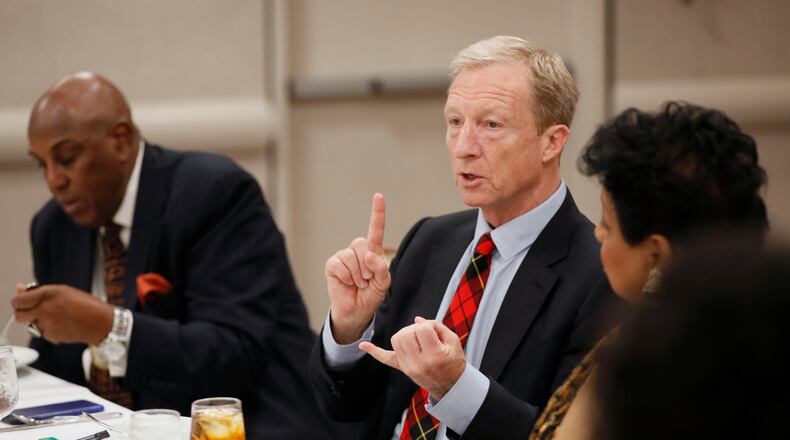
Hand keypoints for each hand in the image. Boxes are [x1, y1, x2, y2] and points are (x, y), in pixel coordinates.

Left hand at [12, 283, 113, 343]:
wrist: (101, 322)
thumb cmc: (87, 305)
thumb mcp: (63, 291)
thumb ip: (39, 292)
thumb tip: (20, 289)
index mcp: (49, 293)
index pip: (19, 300)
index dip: (18, 302)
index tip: (21, 303)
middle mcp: (46, 308)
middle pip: (19, 315)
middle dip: (23, 314)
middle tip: (32, 312)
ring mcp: (48, 323)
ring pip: (33, 325)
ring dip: (41, 322)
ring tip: (59, 317)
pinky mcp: (51, 336)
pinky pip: (43, 333)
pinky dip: (50, 330)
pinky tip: (63, 325)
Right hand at [325, 193, 391, 343]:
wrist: (356, 311)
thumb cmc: (370, 295)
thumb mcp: (383, 284)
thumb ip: (381, 270)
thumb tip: (369, 255)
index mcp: (372, 252)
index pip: (375, 230)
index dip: (377, 213)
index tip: (378, 196)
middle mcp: (357, 251)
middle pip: (363, 244)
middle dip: (367, 265)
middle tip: (366, 280)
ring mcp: (343, 256)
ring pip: (351, 256)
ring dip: (357, 274)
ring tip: (357, 283)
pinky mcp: (332, 264)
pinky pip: (340, 264)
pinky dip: (346, 277)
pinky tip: (346, 283)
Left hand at [360, 317, 465, 399]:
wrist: (450, 385)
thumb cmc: (453, 362)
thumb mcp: (454, 342)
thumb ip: (437, 326)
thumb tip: (417, 320)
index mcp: (434, 355)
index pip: (421, 329)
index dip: (428, 325)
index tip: (434, 331)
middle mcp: (418, 362)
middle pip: (405, 333)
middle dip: (414, 329)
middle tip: (425, 335)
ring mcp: (408, 367)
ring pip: (396, 340)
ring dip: (405, 334)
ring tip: (416, 339)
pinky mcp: (402, 368)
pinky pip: (385, 359)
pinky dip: (374, 351)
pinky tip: (364, 345)